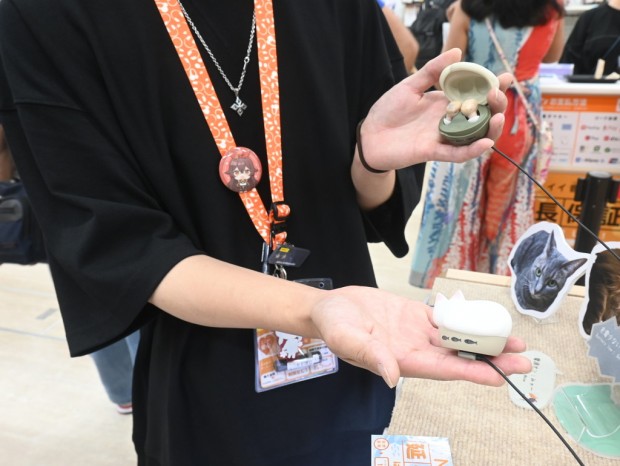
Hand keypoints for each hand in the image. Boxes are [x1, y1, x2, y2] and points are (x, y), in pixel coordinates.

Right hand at [311, 286, 530, 387]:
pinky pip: (444, 318)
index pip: (444, 369)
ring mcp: (417, 332)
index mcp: (401, 360)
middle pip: (459, 357)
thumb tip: (393, 377)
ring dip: (483, 339)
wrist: (329, 306)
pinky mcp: (415, 315)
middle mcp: (415, 349)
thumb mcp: (347, 339)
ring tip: (513, 341)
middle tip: (522, 360)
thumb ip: (370, 356)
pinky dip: (464, 319)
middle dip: (490, 359)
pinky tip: (482, 319)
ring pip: (457, 338)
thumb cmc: (334, 325)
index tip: (499, 377)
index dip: (472, 373)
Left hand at [359, 48, 511, 170]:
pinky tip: (485, 142)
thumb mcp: (410, 85)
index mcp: (447, 102)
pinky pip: (457, 153)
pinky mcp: (433, 152)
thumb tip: (457, 52)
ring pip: (475, 136)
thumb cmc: (388, 110)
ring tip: (497, 117)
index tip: (505, 77)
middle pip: (482, 115)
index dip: (493, 87)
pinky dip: (472, 150)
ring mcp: (443, 137)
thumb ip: (432, 71)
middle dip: (495, 105)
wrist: (369, 135)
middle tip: (496, 95)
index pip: (476, 94)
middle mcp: (450, 120)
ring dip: (490, 129)